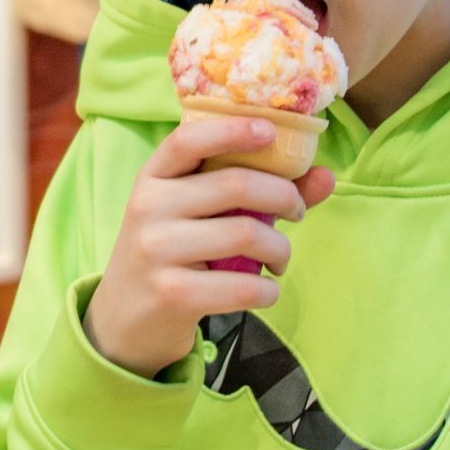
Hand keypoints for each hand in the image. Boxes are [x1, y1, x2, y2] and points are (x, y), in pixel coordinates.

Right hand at [83, 117, 337, 378]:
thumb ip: (255, 191)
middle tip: (296, 212)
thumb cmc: (172, 254)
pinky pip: (243, 286)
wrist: (124, 320)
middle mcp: (148, 207)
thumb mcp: (194, 215)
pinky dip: (269, 290)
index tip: (271, 131)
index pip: (188, 139)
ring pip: (247, 233)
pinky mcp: (172, 293)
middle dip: (285, 196)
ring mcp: (156, 250)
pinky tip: (266, 290)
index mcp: (152, 177)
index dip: (233, 129)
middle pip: (235, 184)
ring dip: (280, 248)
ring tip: (279, 259)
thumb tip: (325, 176)